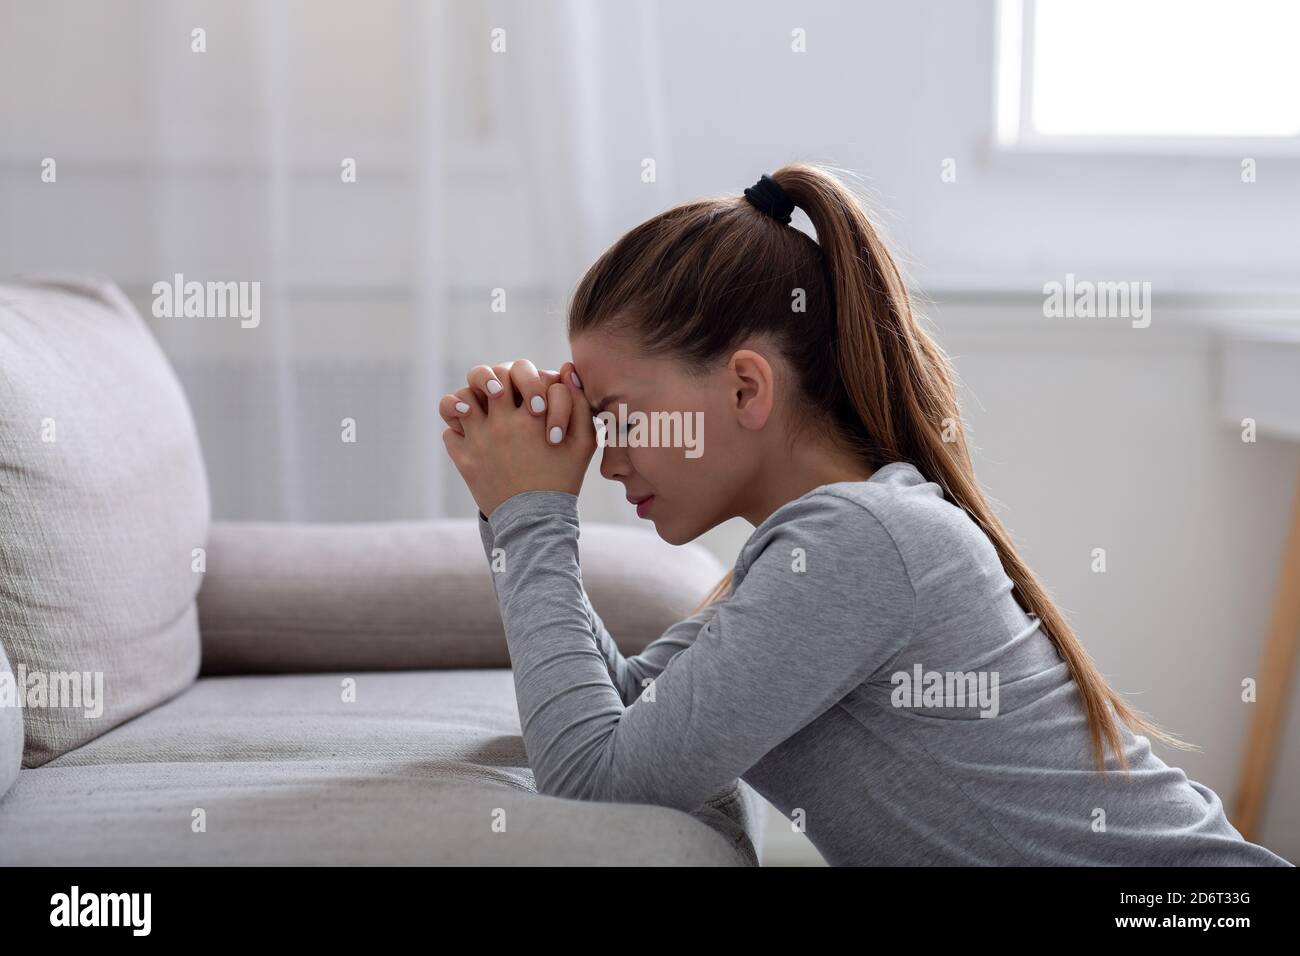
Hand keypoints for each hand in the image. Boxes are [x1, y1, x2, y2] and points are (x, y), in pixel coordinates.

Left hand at [439, 358, 596, 517]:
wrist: (536, 522)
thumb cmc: (563, 479)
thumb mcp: (583, 442)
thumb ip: (579, 403)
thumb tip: (566, 370)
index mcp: (531, 416)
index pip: (520, 369)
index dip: (527, 377)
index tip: (534, 401)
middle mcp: (501, 424)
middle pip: (484, 375)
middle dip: (493, 378)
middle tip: (500, 393)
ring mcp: (479, 441)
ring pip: (461, 398)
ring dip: (471, 399)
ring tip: (481, 409)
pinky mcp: (464, 459)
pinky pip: (449, 431)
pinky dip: (458, 428)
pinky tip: (473, 434)